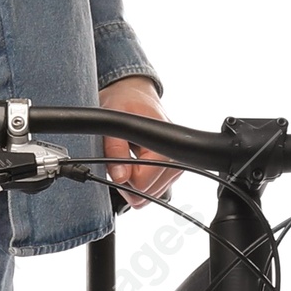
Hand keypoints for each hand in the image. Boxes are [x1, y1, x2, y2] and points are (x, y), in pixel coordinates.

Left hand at [98, 78, 177, 204]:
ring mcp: (175, 169)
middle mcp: (176, 162)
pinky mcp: (170, 173)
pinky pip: (151, 191)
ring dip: (132, 182)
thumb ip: (115, 149)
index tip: (116, 160)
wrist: (134, 94)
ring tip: (129, 156)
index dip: (122, 177)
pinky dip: (138, 181)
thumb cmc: (125, 103)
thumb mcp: (114, 121)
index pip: (141, 185)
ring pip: (148, 196)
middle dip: (127, 181)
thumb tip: (119, 177)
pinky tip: (135, 163)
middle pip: (145, 194)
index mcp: (166, 150)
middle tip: (121, 157)